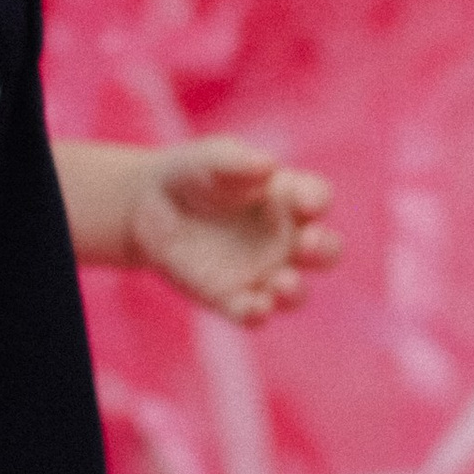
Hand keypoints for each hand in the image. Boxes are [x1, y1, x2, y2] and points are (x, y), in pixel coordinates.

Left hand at [126, 135, 340, 322]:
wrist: (148, 208)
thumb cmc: (191, 174)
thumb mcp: (209, 159)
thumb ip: (237, 160)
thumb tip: (268, 166)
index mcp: (288, 198)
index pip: (317, 198)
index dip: (317, 201)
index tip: (307, 203)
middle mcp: (285, 239)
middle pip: (325, 250)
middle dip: (323, 249)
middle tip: (307, 243)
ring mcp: (263, 272)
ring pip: (296, 292)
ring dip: (295, 291)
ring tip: (284, 282)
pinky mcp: (233, 299)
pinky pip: (254, 314)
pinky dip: (257, 314)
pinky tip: (253, 308)